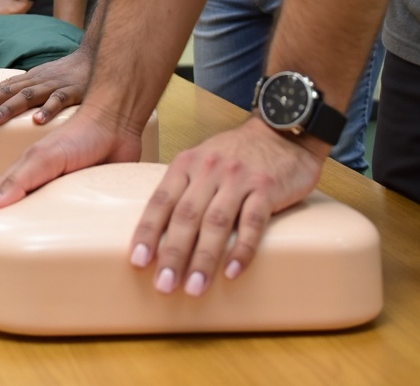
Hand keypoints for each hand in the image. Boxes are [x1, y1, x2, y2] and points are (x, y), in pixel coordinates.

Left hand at [0, 47, 89, 126]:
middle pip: (10, 91)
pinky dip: (48, 110)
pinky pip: (59, 101)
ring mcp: (54, 85)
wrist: (97, 57)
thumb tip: (6, 106)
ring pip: (28, 96)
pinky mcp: (73, 92)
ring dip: (9, 108)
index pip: (4, 87)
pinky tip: (37, 121)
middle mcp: (39, 80)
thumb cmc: (67, 74)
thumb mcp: (44, 80)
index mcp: (31, 79)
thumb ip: (28, 92)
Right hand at [0, 109, 145, 253]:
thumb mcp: (45, 159)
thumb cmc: (79, 136)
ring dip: (11, 233)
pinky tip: (47, 243)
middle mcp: (34, 184)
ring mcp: (55, 191)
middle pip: (0, 211)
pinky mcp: (78, 198)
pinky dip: (45, 232)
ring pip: (26, 216)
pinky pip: (57, 219)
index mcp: (21, 174)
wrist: (116, 126)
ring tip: (1, 254)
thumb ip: (19, 182)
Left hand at [124, 119, 324, 296]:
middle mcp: (208, 170)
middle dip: (172, 253)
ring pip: (216, 222)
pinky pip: (253, 222)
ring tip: (194, 287)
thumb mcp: (201, 161)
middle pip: (185, 216)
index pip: (161, 201)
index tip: (138, 262)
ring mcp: (238, 178)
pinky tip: (232, 271)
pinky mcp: (266, 187)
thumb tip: (157, 232)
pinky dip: (242, 249)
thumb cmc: (235, 154)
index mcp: (186, 165)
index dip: (147, 232)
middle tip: (163, 286)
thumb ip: (182, 189)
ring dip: (203, 258)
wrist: (282, 132)